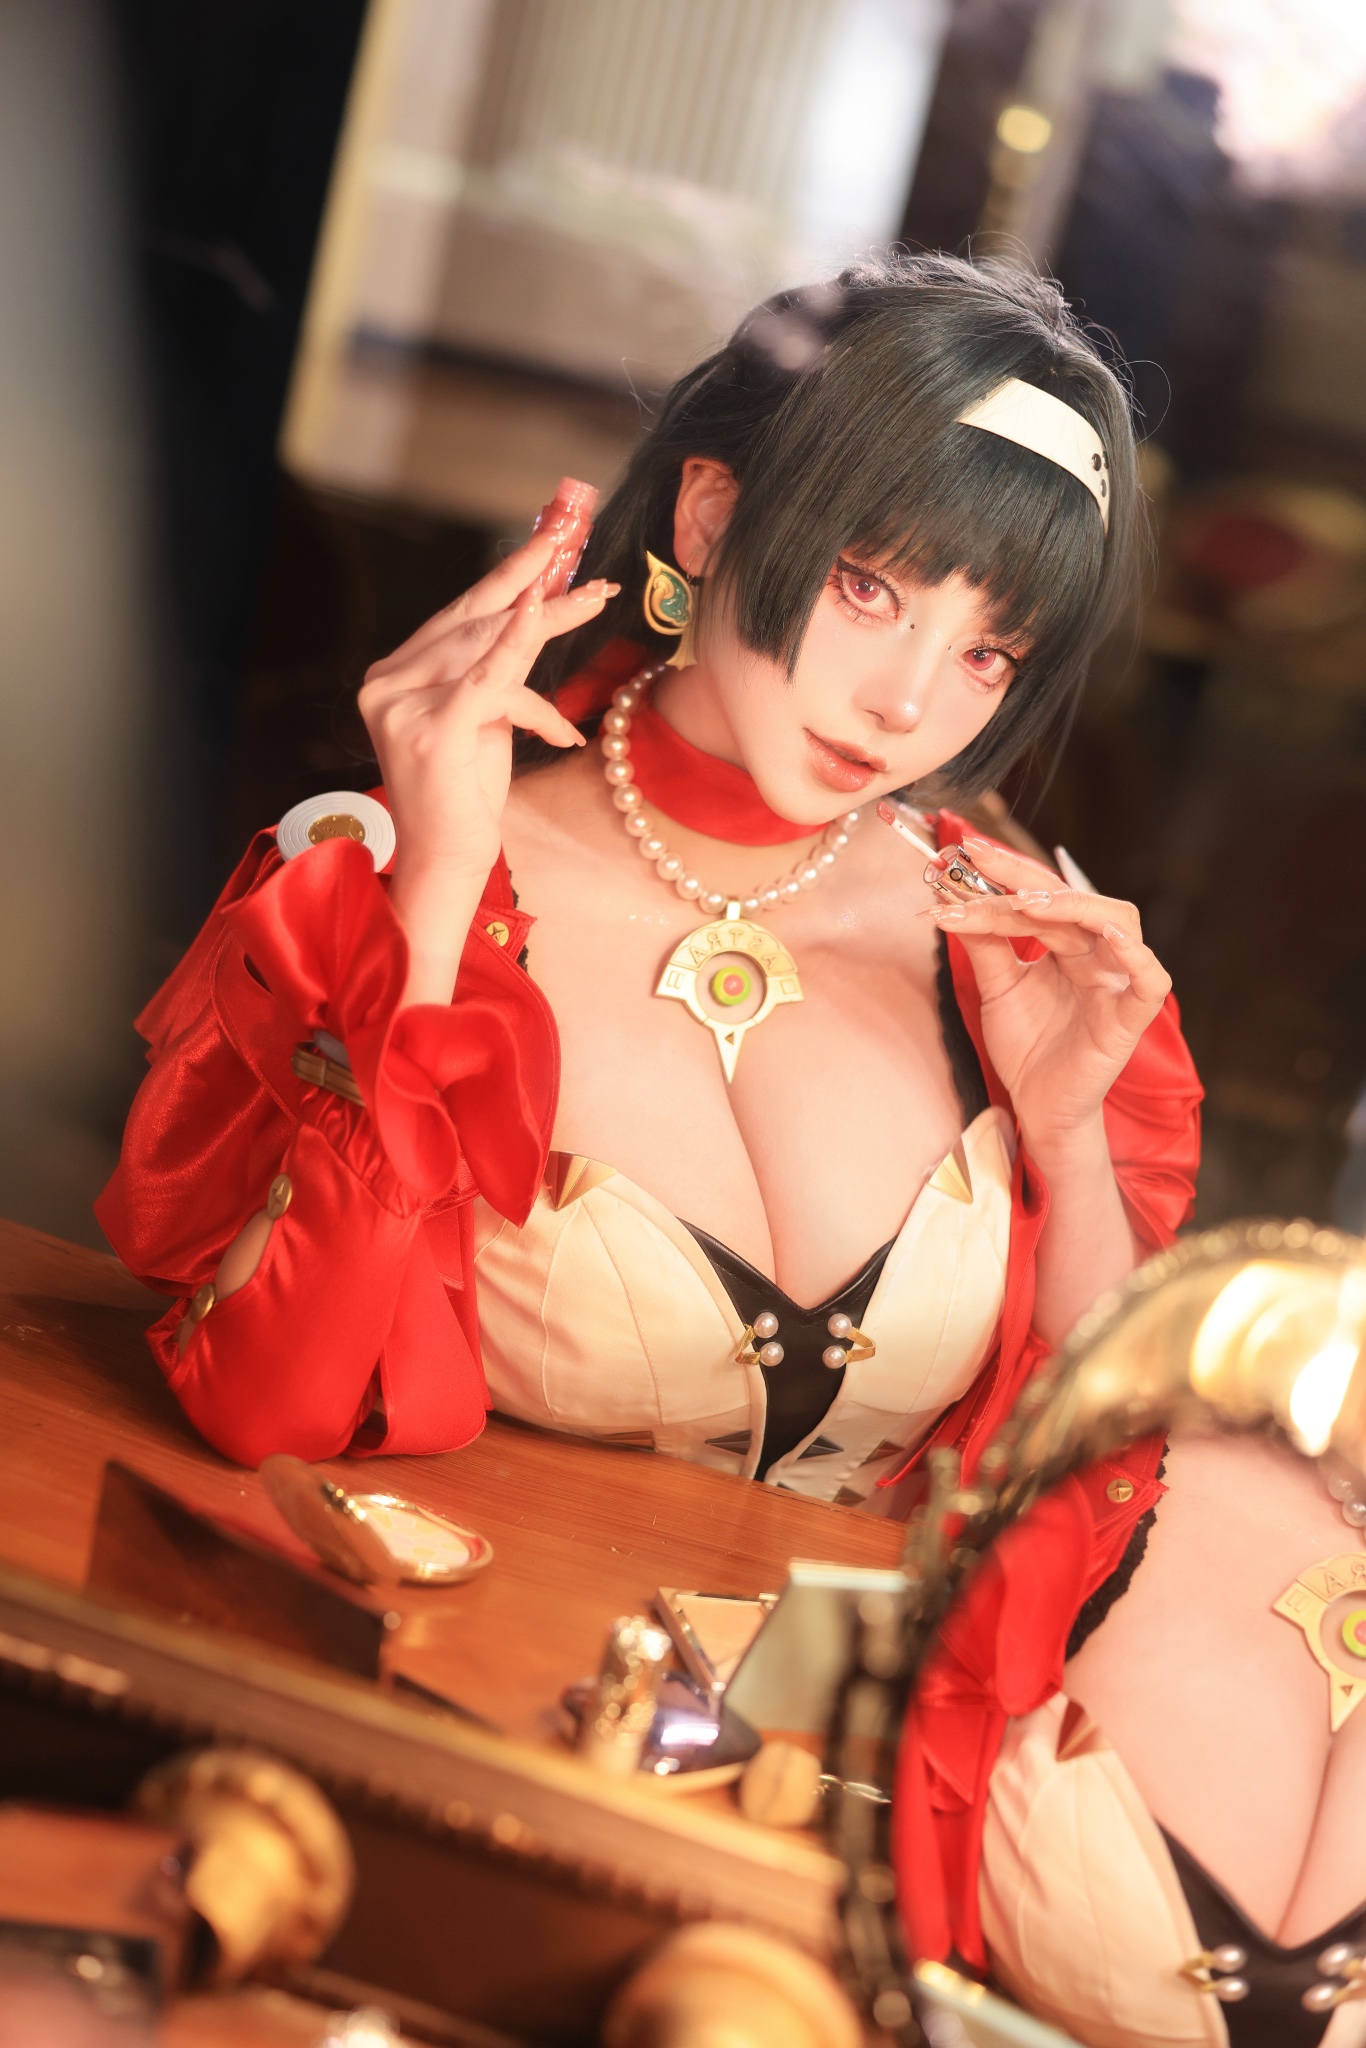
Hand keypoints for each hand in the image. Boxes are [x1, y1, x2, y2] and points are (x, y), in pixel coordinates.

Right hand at [358, 530, 617, 1002]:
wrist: (445, 860)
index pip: (458, 613)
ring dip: (550, 621)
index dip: (505, 575)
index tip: (547, 541)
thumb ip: (494, 671)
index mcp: (393, 675)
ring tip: (597, 599)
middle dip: (536, 588)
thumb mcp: (483, 719)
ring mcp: (402, 707)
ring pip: (487, 646)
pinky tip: (540, 615)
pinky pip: (486, 679)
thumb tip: (534, 614)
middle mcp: (387, 684)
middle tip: (583, 557)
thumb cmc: (465, 795)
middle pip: (475, 621)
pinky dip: (517, 646)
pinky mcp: (431, 731)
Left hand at [930, 838, 1172, 1158]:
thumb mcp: (997, 986)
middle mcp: (1097, 954)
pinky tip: (1107, 936)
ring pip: (1117, 922)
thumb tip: (954, 897)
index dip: (1007, 872)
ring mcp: (1118, 983)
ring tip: (1027, 903)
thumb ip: (984, 943)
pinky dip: (1136, 956)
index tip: (966, 854)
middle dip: (1028, 879)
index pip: (1043, 894)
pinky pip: (1151, 981)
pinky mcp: (1130, 1018)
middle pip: (1075, 899)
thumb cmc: (1027, 1045)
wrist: (1036, 1106)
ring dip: (1073, 906)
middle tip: (983, 863)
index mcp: (1069, 944)